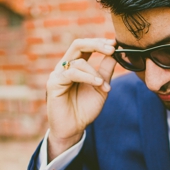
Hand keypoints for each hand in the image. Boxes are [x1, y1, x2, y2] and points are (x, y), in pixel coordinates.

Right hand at [46, 38, 116, 160]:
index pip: (86, 46)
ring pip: (78, 61)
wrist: (74, 127)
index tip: (115, 44)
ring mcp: (58, 73)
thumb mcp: (101, 86)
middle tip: (112, 49)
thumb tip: (115, 53)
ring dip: (96, 72)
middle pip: (78, 44)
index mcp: (76, 65)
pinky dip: (87, 77)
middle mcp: (65, 66)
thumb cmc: (86, 107)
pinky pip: (71, 73)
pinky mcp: (54, 83)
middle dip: (96, 44)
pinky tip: (98, 83)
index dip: (100, 42)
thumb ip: (106, 70)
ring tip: (104, 85)